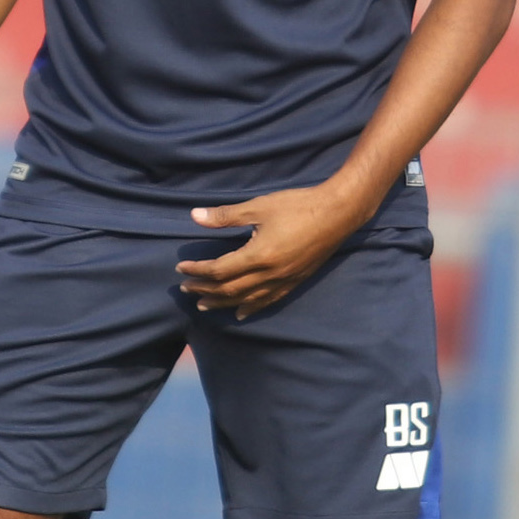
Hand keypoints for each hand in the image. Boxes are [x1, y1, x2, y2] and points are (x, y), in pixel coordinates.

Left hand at [176, 184, 371, 317]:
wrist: (337, 213)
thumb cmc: (297, 206)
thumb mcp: (259, 206)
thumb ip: (226, 216)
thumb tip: (195, 216)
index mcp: (258, 255)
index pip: (219, 270)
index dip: (198, 271)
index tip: (181, 268)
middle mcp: (270, 274)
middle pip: (229, 289)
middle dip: (205, 289)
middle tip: (186, 289)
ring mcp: (284, 280)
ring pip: (247, 299)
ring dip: (222, 303)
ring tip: (204, 305)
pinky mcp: (295, 282)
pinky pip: (269, 301)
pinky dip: (251, 308)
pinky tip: (240, 313)